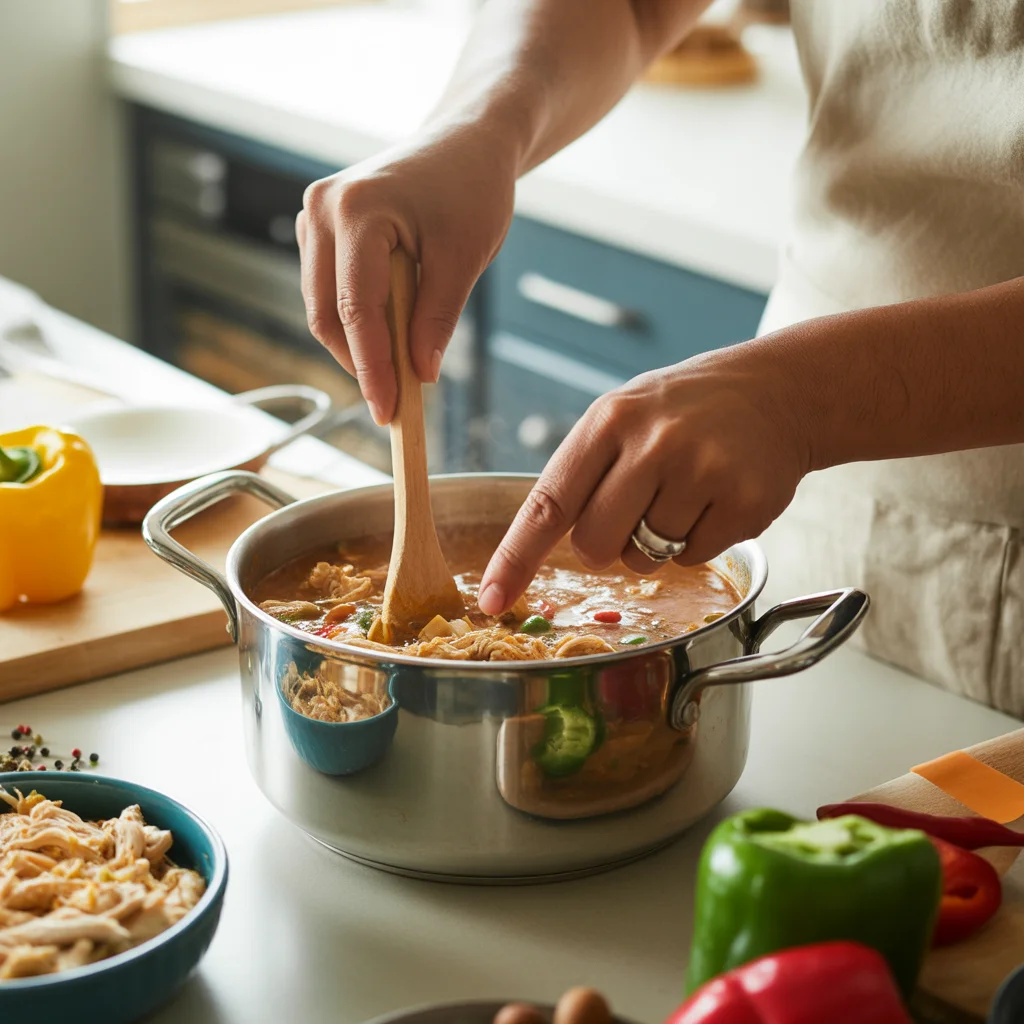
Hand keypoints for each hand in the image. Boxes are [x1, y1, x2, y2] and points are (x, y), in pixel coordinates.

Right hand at [296, 130, 516, 423]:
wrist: (465, 142)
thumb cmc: (471, 190)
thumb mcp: (464, 258)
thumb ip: (437, 319)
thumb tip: (420, 375)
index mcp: (357, 211)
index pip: (356, 309)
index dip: (371, 368)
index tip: (388, 412)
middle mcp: (321, 209)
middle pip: (327, 313)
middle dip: (360, 362)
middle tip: (396, 403)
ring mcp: (314, 215)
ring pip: (322, 306)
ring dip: (358, 343)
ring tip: (401, 367)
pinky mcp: (320, 226)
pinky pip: (328, 289)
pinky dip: (355, 319)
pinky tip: (390, 331)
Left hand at [477, 344, 812, 614]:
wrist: (777, 391)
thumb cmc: (683, 411)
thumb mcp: (622, 416)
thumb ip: (582, 472)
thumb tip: (535, 547)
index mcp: (608, 420)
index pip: (548, 503)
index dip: (515, 557)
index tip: (490, 597)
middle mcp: (654, 444)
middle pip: (594, 546)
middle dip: (605, 543)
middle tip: (635, 506)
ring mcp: (703, 472)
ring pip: (644, 560)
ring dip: (655, 542)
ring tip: (684, 490)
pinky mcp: (746, 503)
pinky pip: (693, 559)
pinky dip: (697, 542)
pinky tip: (714, 499)